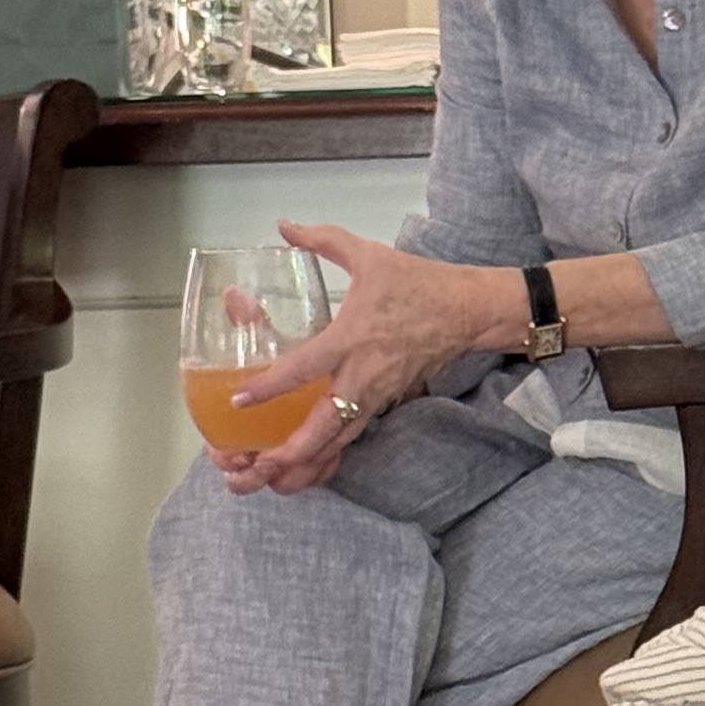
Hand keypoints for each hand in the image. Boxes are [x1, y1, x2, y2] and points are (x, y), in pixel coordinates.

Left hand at [213, 221, 511, 495]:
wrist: (466, 311)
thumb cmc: (417, 283)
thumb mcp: (368, 253)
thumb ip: (322, 239)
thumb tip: (285, 225)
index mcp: (352, 337)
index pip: (304, 368)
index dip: (269, 386)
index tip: (239, 400)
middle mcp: (362, 374)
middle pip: (323, 426)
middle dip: (289, 452)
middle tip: (255, 466)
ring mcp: (375, 394)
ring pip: (338, 440)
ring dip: (306, 463)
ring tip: (271, 480)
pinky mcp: (383, 403)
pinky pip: (351, 436)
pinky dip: (327, 456)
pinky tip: (304, 468)